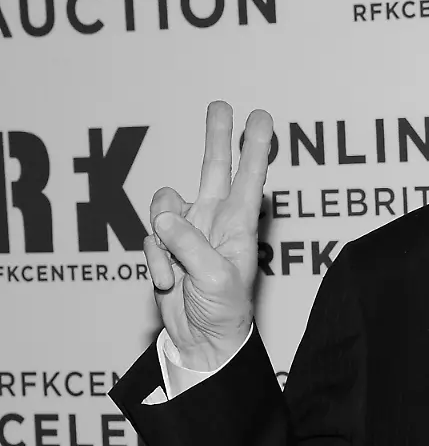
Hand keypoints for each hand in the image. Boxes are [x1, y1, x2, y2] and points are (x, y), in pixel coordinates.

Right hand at [144, 100, 273, 370]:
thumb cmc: (225, 312)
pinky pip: (149, 238)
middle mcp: (216, 219)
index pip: (251, 176)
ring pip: (165, 203)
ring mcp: (189, 231)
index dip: (256, 145)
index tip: (262, 116)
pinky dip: (155, 262)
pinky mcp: (165, 246)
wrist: (202, 341)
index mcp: (240, 224)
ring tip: (177, 271)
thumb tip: (164, 214)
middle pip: (214, 167)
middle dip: (217, 136)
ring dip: (164, 235)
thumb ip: (190, 244)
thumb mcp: (215, 278)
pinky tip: (169, 284)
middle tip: (221, 105)